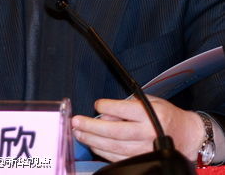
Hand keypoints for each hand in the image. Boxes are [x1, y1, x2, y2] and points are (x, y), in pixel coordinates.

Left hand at [72, 96, 203, 162]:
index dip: (107, 106)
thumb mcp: (149, 101)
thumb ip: (127, 105)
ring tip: (78, 132)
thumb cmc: (165, 115)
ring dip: (92, 140)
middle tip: (76, 122)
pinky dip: (102, 151)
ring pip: (113, 147)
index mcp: (150, 115)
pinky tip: (92, 144)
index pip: (124, 110)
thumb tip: (104, 113)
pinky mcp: (141, 161)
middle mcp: (147, 133)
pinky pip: (118, 157)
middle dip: (92, 127)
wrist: (186, 136)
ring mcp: (144, 150)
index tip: (96, 104)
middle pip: (115, 131)